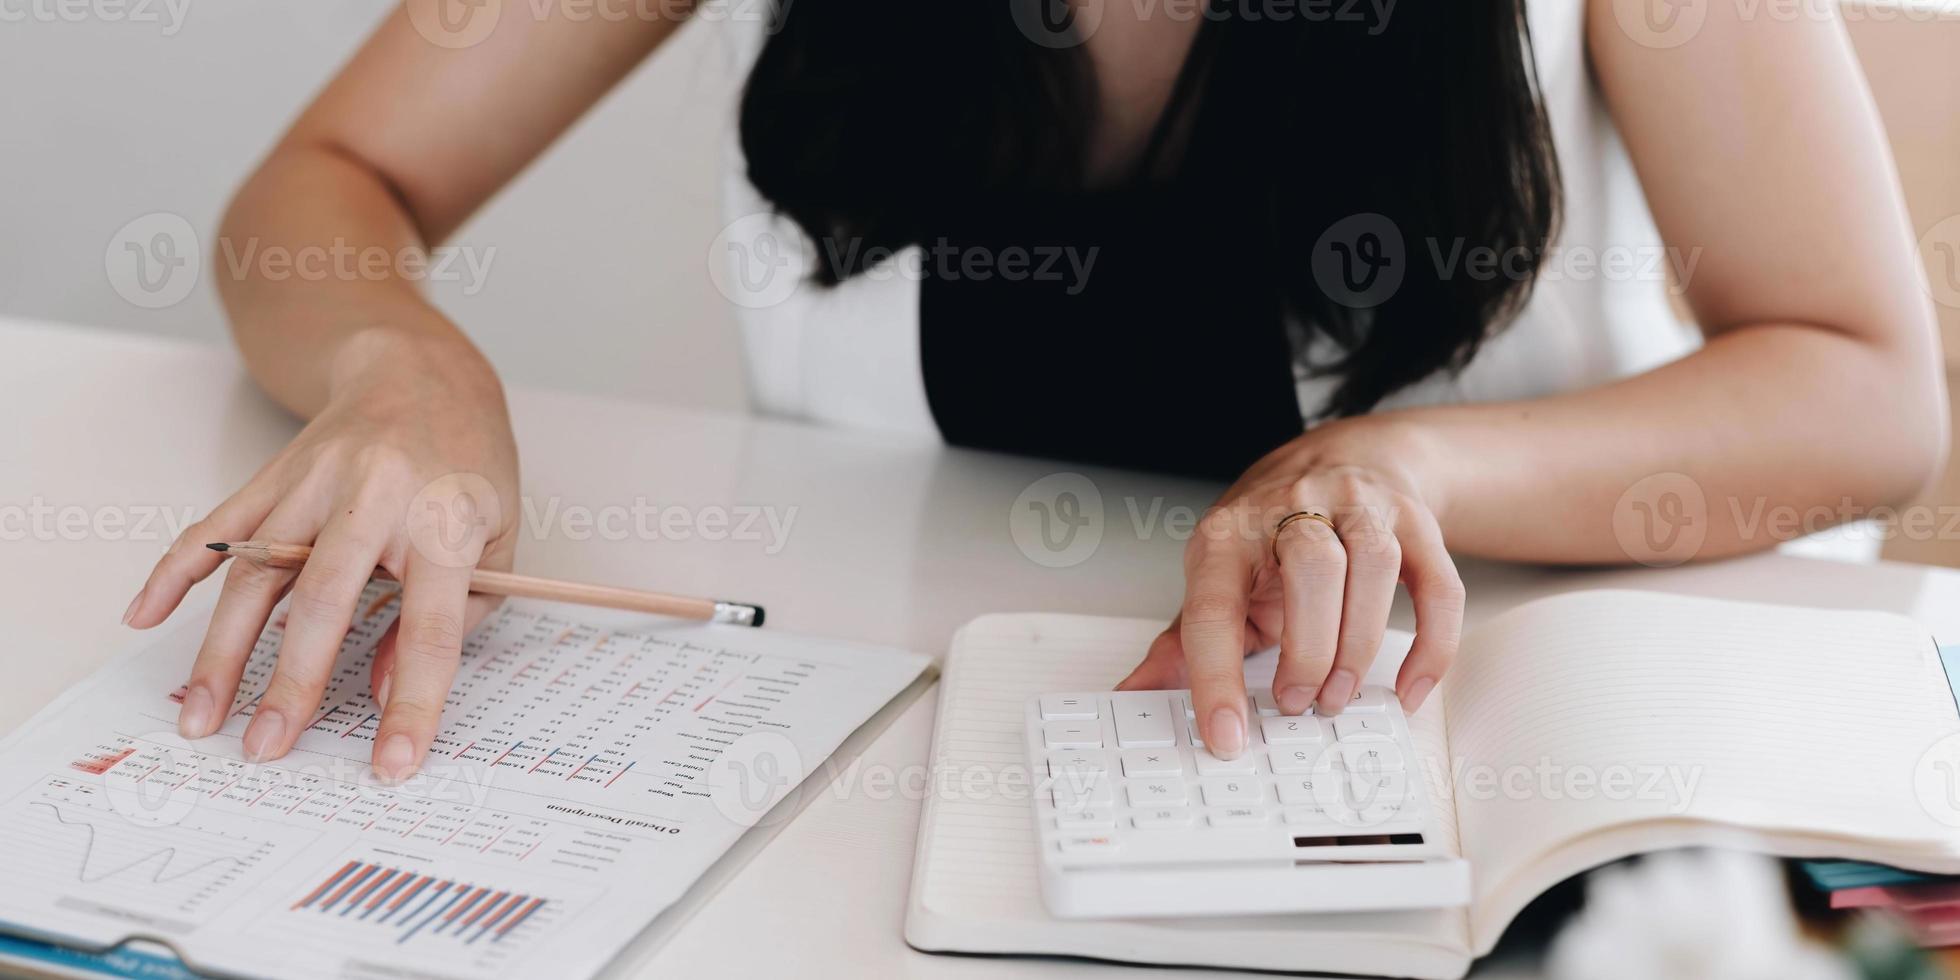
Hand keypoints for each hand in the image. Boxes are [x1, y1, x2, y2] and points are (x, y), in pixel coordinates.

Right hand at [124, 331, 519, 781]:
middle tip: (265, 748)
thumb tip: (383, 689)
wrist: (420, 372)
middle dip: (291, 683)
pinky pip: (215, 529)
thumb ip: (457, 620)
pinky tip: (145, 615)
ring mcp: (315, 482)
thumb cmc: (468, 464)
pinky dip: (174, 572)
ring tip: (202, 714)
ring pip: (256, 572)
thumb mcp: (500, 539)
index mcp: (446, 519)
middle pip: (326, 600)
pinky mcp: (273, 475)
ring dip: (222, 649)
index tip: (392, 764)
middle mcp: (376, 497)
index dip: (413, 702)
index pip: (432, 628)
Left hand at [1117, 417, 1463, 757]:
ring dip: (1358, 645)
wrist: (1345, 457)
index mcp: (1230, 532)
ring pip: (1373, 566)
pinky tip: (1408, 686)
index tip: (1225, 732)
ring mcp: (1361, 508)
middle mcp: (1296, 507)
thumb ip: (1182, 641)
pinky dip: (1430, 645)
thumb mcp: (1218, 577)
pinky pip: (1437, 584)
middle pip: (1311, 567)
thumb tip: (1131, 694)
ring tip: (1338, 696)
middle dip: (1306, 650)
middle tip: (1297, 705)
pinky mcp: (1415, 523)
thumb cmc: (1273, 532)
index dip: (1216, 674)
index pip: (1215, 602)